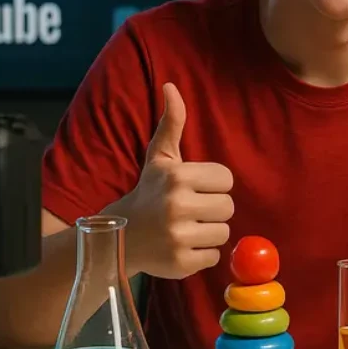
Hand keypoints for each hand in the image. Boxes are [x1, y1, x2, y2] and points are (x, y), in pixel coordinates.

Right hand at [108, 82, 234, 278]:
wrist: (119, 236)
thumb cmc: (148, 192)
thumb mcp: (159, 158)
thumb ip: (172, 123)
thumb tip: (171, 86)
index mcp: (178, 176)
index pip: (226, 180)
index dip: (213, 186)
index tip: (193, 190)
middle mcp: (177, 205)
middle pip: (228, 207)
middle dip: (212, 209)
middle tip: (189, 211)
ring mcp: (179, 236)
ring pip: (223, 232)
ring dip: (208, 232)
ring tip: (185, 228)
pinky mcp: (181, 262)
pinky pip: (214, 256)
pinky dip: (202, 254)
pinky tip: (181, 246)